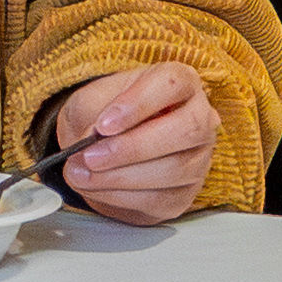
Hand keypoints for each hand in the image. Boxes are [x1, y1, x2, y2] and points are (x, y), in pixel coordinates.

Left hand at [34, 63, 217, 225]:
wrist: (103, 149)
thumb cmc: (104, 115)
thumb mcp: (89, 100)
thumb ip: (91, 112)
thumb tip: (92, 140)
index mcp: (181, 82)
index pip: (172, 84)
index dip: (138, 104)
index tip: (104, 125)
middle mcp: (199, 118)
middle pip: (186, 130)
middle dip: (132, 148)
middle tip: (91, 156)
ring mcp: (197, 159)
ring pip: (173, 170)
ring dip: (119, 176)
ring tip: (82, 174)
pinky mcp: (184, 194)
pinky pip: (159, 199)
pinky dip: (119, 196)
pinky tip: (95, 187)